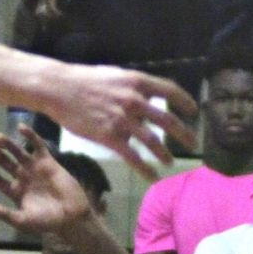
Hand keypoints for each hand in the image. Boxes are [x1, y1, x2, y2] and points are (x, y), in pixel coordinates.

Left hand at [0, 129, 94, 238]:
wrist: (71, 216)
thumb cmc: (46, 222)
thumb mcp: (21, 220)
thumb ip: (1, 212)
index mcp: (14, 192)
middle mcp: (22, 178)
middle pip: (6, 164)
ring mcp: (34, 169)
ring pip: (19, 153)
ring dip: (8, 145)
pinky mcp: (47, 162)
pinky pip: (37, 146)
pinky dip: (30, 136)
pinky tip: (21, 128)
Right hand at [46, 62, 196, 175]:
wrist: (58, 89)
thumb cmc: (83, 80)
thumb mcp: (114, 76)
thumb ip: (133, 88)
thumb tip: (146, 103)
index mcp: (137, 82)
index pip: (170, 91)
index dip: (185, 102)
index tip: (194, 112)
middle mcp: (134, 101)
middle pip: (167, 120)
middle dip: (184, 135)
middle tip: (193, 145)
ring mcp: (122, 120)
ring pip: (152, 141)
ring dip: (164, 154)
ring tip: (170, 163)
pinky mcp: (109, 137)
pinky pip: (133, 157)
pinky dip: (145, 169)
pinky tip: (153, 177)